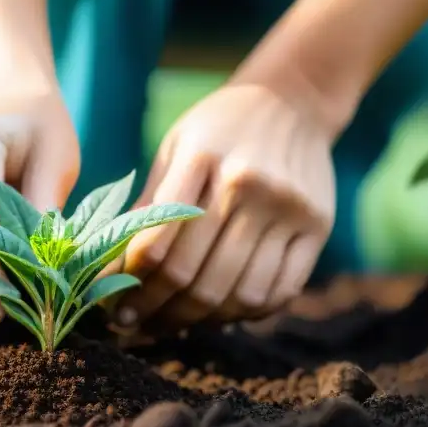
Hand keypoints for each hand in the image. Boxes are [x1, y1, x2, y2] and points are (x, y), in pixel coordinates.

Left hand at [118, 83, 337, 328]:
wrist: (292, 100)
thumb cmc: (218, 129)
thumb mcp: (175, 149)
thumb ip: (147, 206)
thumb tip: (109, 271)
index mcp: (201, 158)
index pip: (155, 243)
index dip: (128, 285)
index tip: (110, 307)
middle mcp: (248, 184)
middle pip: (194, 276)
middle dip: (156, 312)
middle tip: (134, 326)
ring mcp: (287, 208)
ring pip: (237, 293)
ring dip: (197, 321)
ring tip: (171, 324)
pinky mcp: (317, 227)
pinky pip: (279, 291)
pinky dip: (245, 313)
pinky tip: (220, 314)